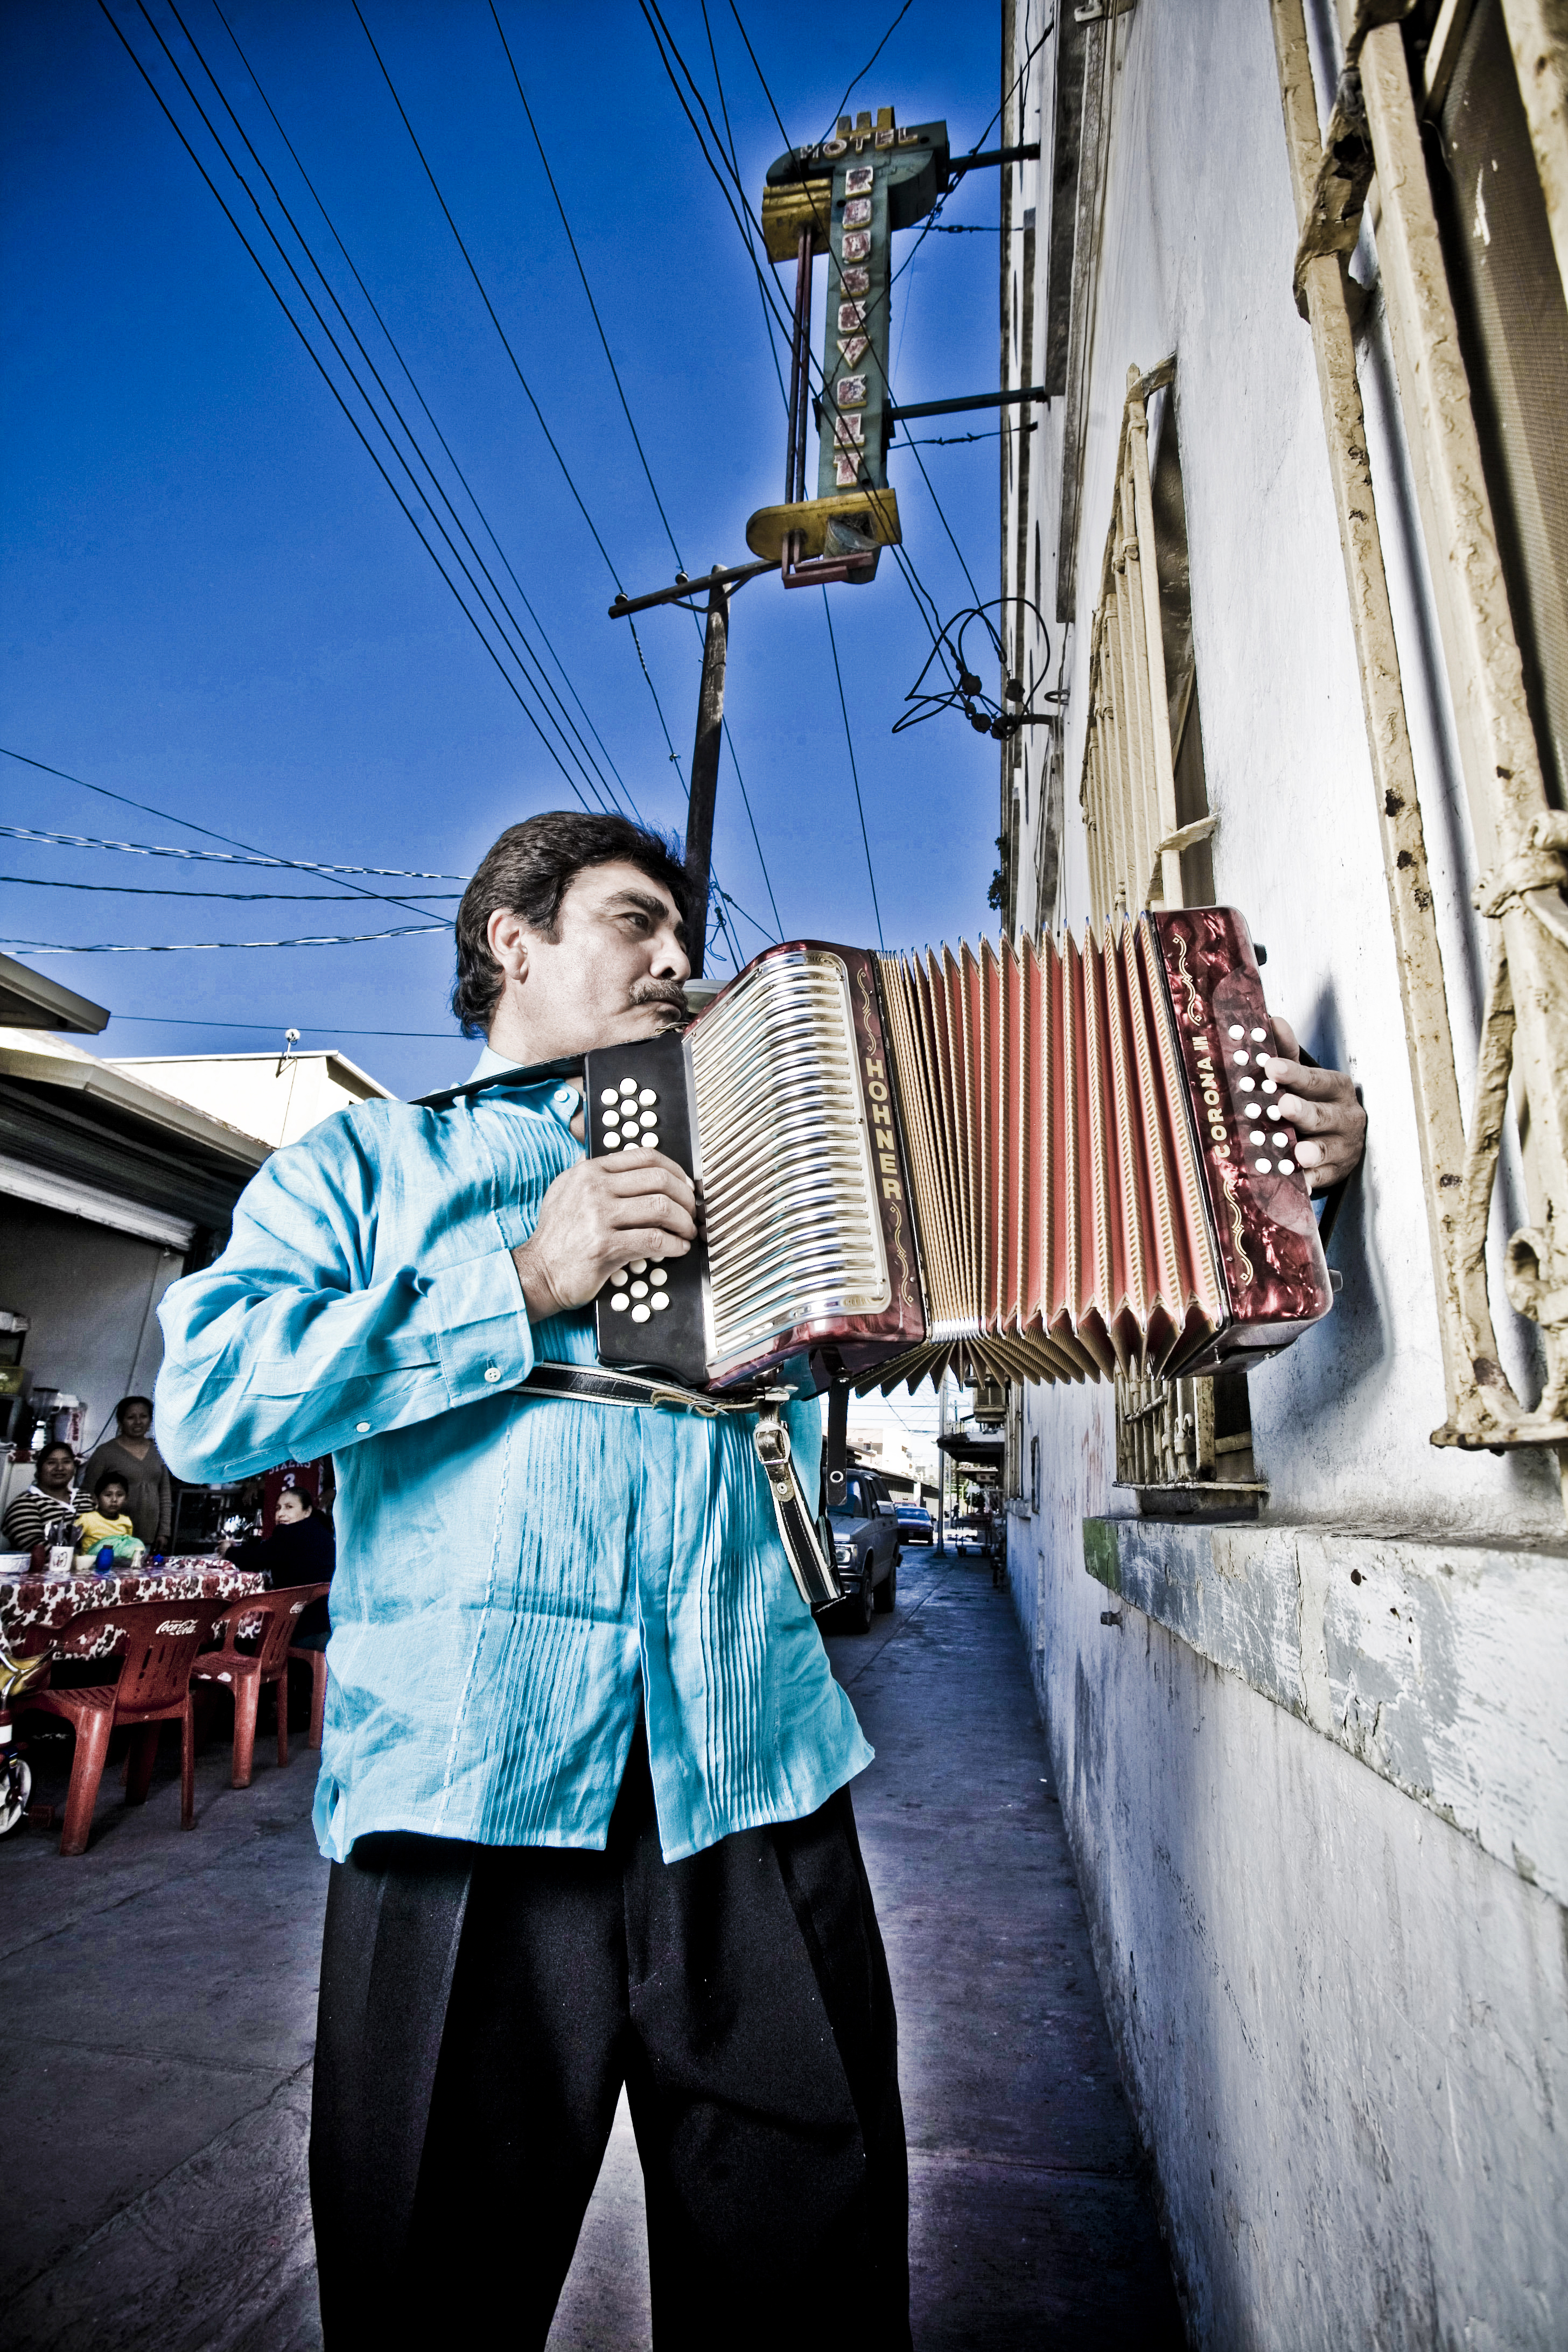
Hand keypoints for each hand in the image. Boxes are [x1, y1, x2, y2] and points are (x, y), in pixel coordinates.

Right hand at [511, 1148, 697, 1318]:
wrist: (539, 1271)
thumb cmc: (558, 1235)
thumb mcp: (567, 1190)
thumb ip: (594, 1173)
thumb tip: (627, 1162)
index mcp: (590, 1171)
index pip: (645, 1157)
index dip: (675, 1170)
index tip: (686, 1186)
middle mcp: (594, 1189)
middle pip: (659, 1180)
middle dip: (685, 1197)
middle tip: (692, 1212)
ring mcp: (598, 1217)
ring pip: (661, 1208)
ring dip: (683, 1222)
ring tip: (687, 1232)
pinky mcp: (604, 1246)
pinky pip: (653, 1240)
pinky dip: (673, 1244)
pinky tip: (677, 1248)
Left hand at [1261, 1018, 1366, 1191]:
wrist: (1342, 1139)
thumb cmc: (1317, 1102)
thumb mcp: (1306, 1078)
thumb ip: (1288, 1053)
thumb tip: (1272, 1021)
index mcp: (1337, 1088)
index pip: (1315, 1079)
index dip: (1293, 1073)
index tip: (1271, 1067)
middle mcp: (1345, 1116)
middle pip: (1321, 1114)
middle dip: (1302, 1111)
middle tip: (1283, 1106)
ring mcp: (1343, 1147)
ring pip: (1325, 1149)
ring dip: (1311, 1152)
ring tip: (1297, 1154)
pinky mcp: (1336, 1173)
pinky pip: (1322, 1179)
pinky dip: (1310, 1183)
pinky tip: (1298, 1185)